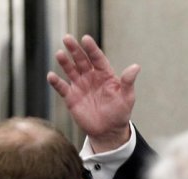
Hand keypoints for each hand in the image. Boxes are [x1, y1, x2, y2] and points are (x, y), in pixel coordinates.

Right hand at [47, 34, 138, 151]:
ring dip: (64, 62)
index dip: (91, 49)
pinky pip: (62, 87)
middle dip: (74, 49)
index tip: (86, 39)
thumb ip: (128, 82)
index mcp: (104, 74)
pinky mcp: (71, 97)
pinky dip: (56, 82)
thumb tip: (136, 66)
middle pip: (81, 60)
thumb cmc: (120, 113)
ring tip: (59, 54)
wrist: (108, 131)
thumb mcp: (126, 97)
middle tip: (67, 38)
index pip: (97, 58)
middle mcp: (90, 77)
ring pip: (70, 70)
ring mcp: (79, 85)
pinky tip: (51, 76)